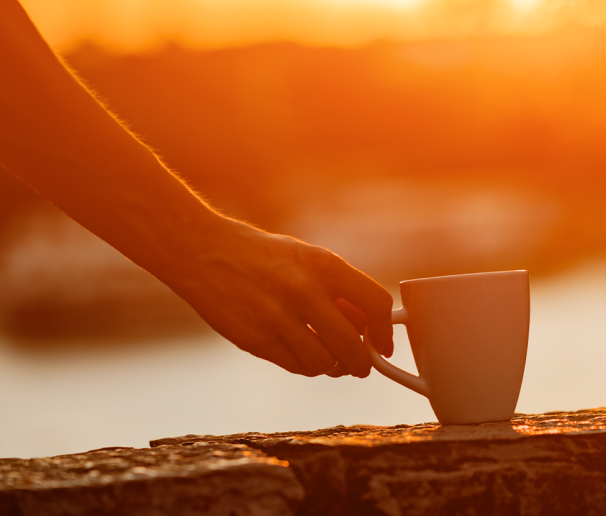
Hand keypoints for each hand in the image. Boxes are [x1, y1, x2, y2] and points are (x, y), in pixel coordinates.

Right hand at [163, 219, 394, 377]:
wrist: (204, 252)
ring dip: (334, 367)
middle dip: (363, 363)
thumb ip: (340, 291)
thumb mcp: (310, 259)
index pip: (375, 303)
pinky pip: (297, 367)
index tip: (383, 344)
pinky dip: (308, 367)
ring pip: (325, 364)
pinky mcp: (254, 341)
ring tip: (332, 360)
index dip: (385, 330)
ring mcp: (277, 318)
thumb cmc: (266, 257)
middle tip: (362, 366)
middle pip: (353, 345)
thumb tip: (368, 330)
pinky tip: (306, 355)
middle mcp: (303, 291)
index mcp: (324, 265)